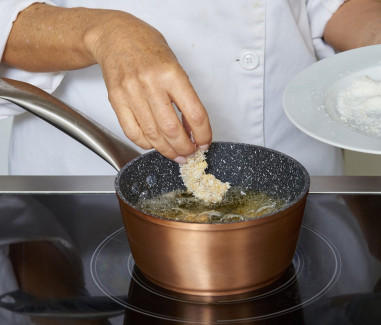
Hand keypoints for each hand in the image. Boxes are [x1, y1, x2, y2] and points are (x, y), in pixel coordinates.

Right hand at [85, 11, 211, 161]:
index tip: (204, 142)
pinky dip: (146, 144)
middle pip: (172, 130)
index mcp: (171, 74)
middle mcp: (150, 84)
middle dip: (185, 149)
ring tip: (176, 155)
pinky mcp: (116, 101)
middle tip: (190, 153)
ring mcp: (131, 94)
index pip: (194, 113)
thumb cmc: (148, 48)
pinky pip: (132, 132)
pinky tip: (154, 144)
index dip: (203, 135)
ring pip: (152, 135)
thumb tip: (191, 127)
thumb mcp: (175, 66)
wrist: (115, 36)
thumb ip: (184, 96)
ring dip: (167, 151)